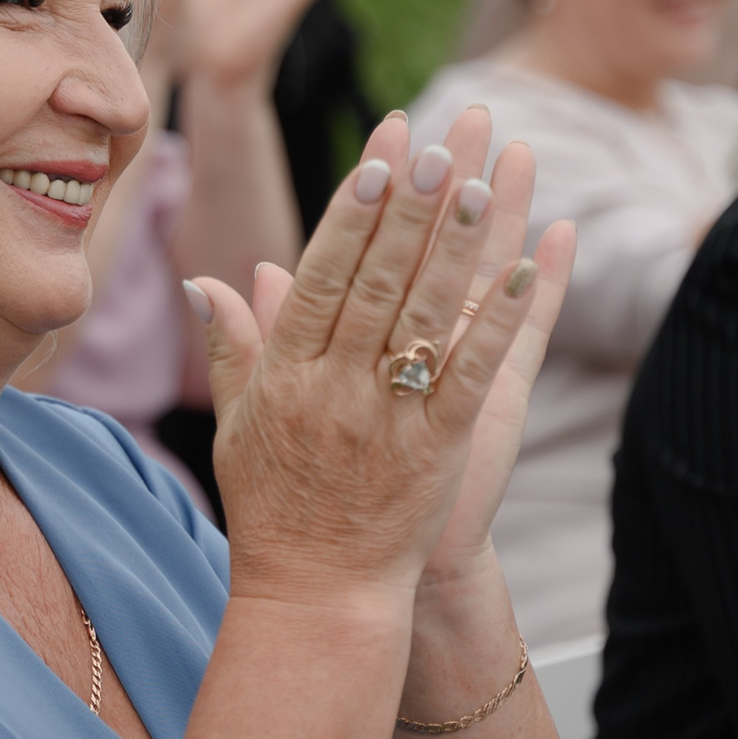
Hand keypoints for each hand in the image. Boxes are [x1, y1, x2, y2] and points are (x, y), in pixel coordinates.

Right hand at [186, 108, 551, 603]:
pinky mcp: (435, 450)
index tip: (380, 153)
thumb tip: (211, 279)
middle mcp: (331, 388)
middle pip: (376, 281)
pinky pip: (471, 374)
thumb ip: (229, 347)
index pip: (321, 273)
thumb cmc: (273, 509)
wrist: (314, 596)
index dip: (353, 210)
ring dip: (456, 246)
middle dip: (409, 207)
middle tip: (439, 142)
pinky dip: (498, 321)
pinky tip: (526, 270)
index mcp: (283, 375)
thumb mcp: (235, 425)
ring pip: (424, 317)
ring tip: (484, 182)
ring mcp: (384, 419)